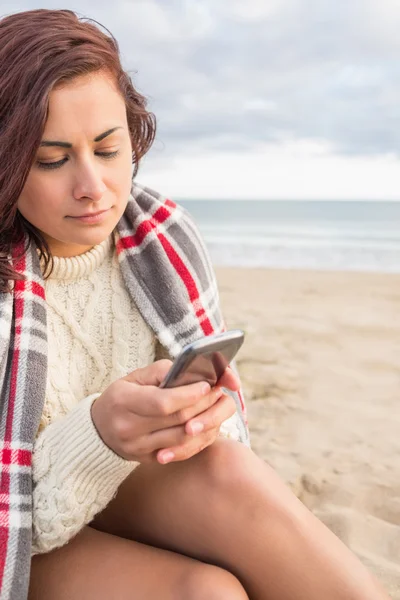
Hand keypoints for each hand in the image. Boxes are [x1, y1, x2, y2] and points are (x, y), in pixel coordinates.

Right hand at [91, 361, 237, 464]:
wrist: (98, 429)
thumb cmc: (121, 397)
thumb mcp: (134, 378)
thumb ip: (162, 371)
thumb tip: (193, 372)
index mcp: (123, 402)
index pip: (163, 402)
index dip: (189, 395)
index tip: (206, 385)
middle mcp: (128, 428)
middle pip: (177, 420)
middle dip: (202, 405)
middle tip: (216, 392)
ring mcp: (138, 448)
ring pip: (182, 439)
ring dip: (204, 422)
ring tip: (213, 407)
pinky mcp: (147, 460)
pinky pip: (179, 453)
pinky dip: (196, 439)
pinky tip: (204, 425)